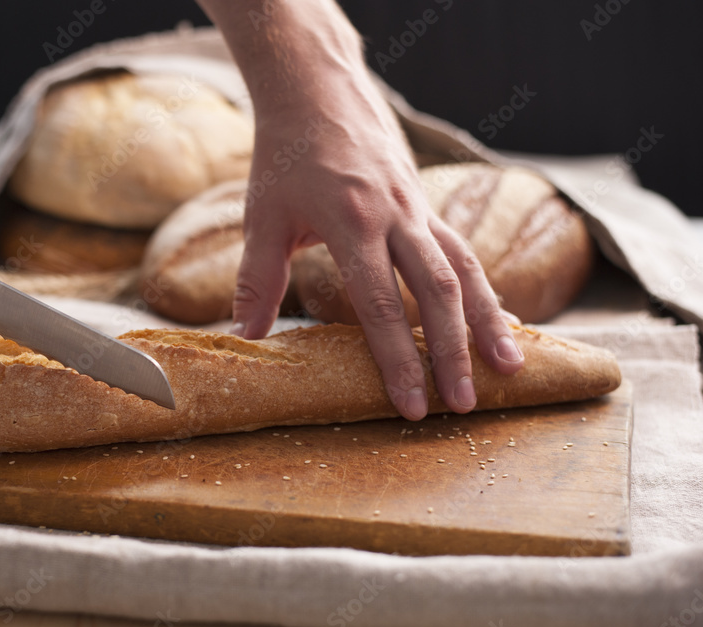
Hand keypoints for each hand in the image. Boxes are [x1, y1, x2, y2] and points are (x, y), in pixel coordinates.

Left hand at [199, 0, 524, 419]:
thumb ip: (257, 280)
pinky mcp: (426, 203)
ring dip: (487, 321)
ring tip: (511, 368)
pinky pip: (464, 250)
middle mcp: (397, 217)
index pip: (381, 305)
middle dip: (453, 353)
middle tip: (464, 406)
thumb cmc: (285, 155)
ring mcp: (418, 208)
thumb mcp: (263, 217)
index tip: (411, 405)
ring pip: (465, 269)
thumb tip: (247, 337)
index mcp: (353, 223)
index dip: (398, 359)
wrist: (317, 89)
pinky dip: (481, 288)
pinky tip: (495, 318)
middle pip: (438, 292)